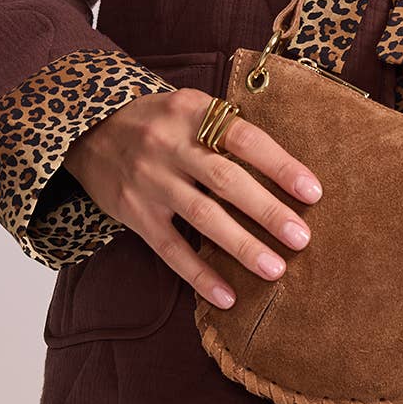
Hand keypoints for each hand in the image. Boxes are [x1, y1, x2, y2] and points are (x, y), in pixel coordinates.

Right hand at [63, 91, 321, 309]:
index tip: (313, 191)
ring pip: (201, 216)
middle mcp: (169, 144)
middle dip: (267, 211)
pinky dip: (199, 273)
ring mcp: (149, 180)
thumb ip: (227, 130)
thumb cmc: (158, 121)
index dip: (280, 165)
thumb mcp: (190, 107)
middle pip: (225, 180)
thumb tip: (285, 170)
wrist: (88, 130)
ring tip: (275, 269)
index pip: (245, 138)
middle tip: (302, 237)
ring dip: (241, 245)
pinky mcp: (133, 212)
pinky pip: (170, 248)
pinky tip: (227, 296)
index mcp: (192, 112)